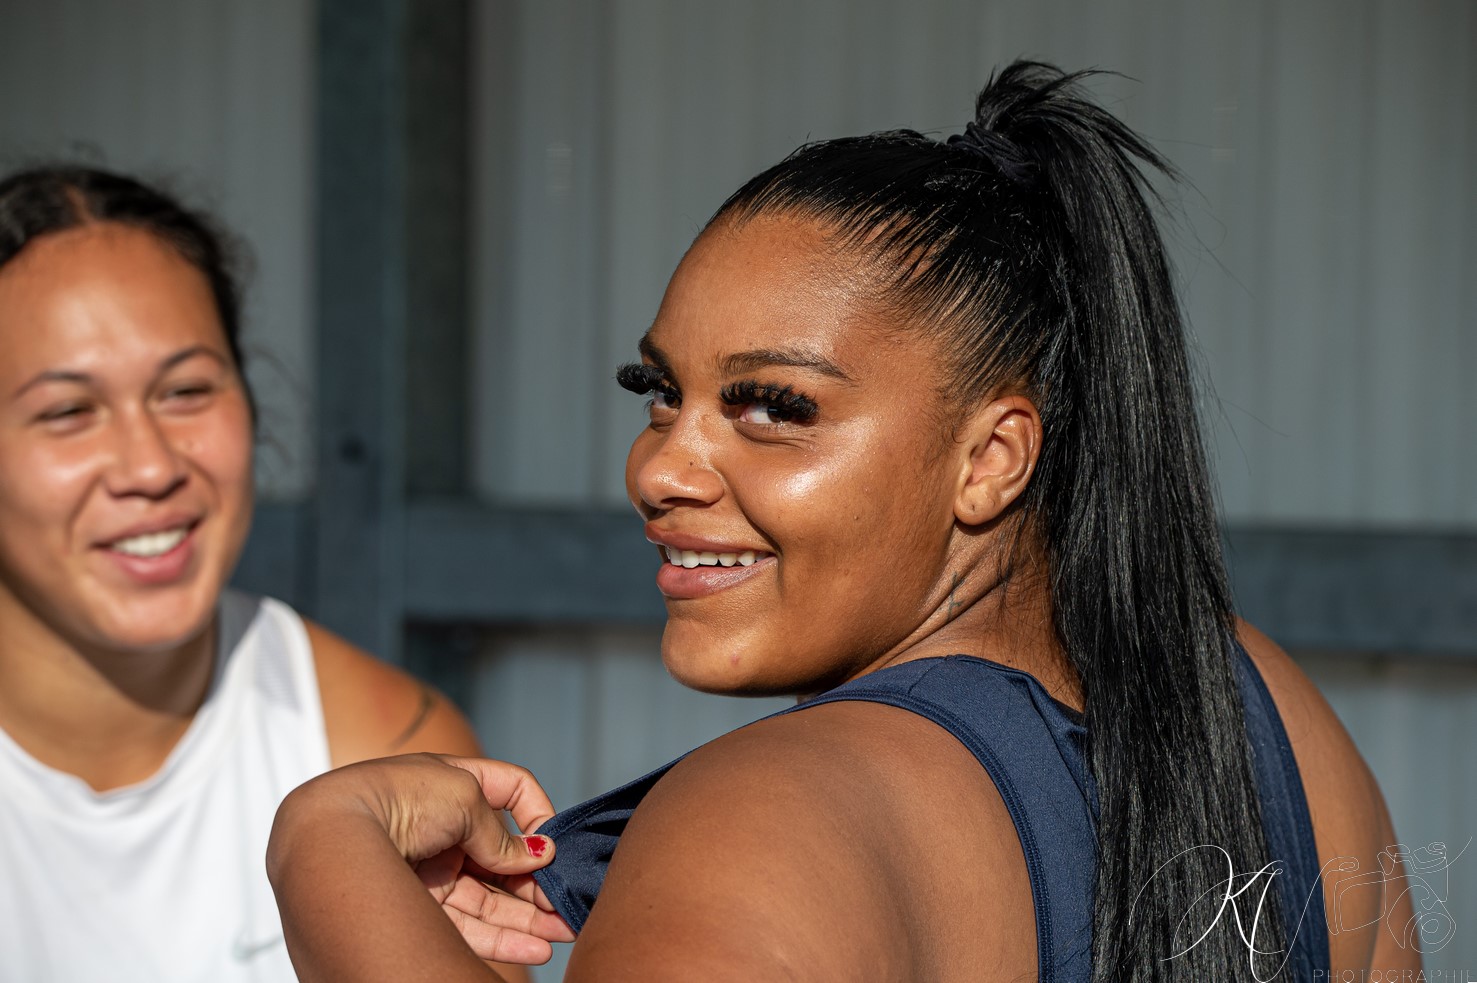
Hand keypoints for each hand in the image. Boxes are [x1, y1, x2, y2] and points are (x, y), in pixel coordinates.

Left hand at [406, 757, 577, 961]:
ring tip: (562, 933)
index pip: (510, 792)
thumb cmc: (392, 798)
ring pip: (490, 898)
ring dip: (528, 917)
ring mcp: (430, 869)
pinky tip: (534, 947)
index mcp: (453, 785)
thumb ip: (500, 834)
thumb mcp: (463, 797)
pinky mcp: (418, 907)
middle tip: (566, 906)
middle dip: (537, 882)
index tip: (550, 842)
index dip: (536, 815)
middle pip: (502, 858)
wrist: (331, 835)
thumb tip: (537, 856)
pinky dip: (502, 938)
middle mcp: (442, 828)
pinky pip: (468, 926)